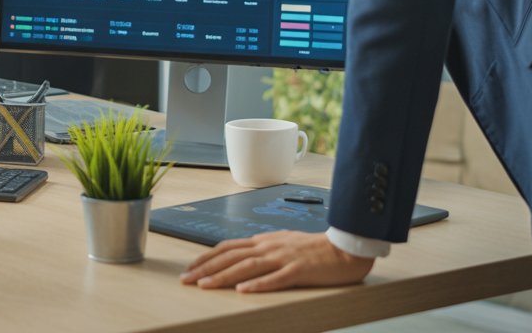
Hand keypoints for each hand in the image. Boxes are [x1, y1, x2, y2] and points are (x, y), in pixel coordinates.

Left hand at [180, 231, 374, 291]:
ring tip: (205, 285)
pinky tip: (244, 291)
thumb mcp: (282, 244)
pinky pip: (277, 278)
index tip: (189, 268)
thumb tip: (241, 257)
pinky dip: (258, 284)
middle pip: (232, 256)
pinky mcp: (300, 270)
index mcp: (264, 241)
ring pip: (248, 266)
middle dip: (206, 268)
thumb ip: (262, 250)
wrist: (345, 247)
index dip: (207, 257)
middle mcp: (269, 247)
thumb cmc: (314, 248)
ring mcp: (284, 258)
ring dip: (224, 276)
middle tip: (186, 279)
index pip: (228, 247)